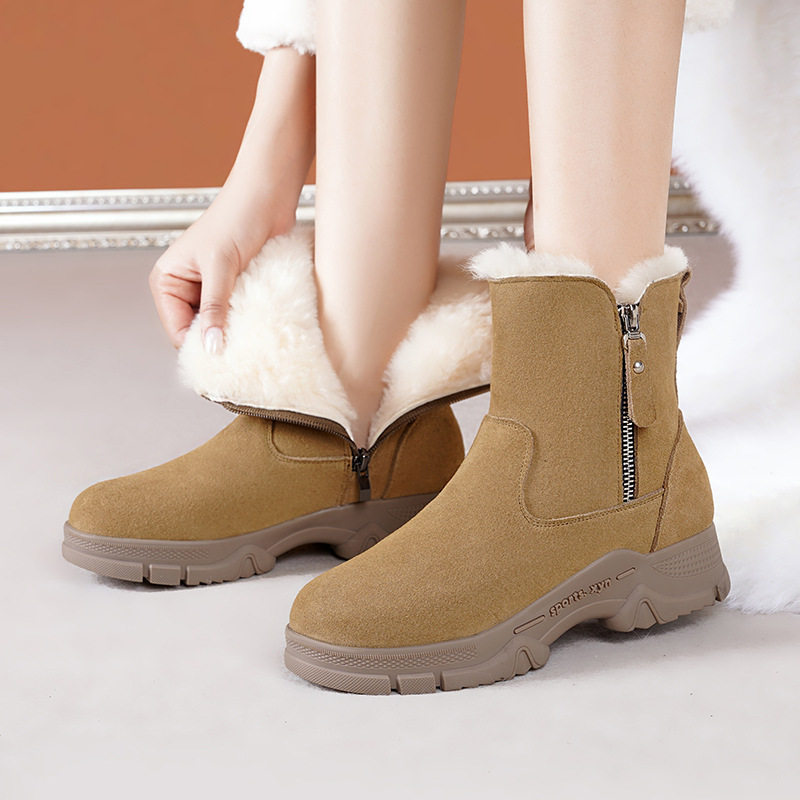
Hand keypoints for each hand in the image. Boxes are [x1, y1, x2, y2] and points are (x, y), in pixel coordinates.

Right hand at [148, 47, 314, 350]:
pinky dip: (247, 325)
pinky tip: (260, 333)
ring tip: (252, 347)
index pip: (177, 331)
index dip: (197, 350)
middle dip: (216, 345)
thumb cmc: (237, 219)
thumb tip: (210, 347)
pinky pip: (236, 317)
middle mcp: (184, 288)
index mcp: (167, 281)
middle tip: (241, 363)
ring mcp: (210, 290)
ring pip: (218, 327)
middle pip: (197, 333)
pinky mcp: (234, 289)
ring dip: (234, 335)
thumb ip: (214, 308)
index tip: (223, 370)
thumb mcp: (222, 266)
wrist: (268, 195)